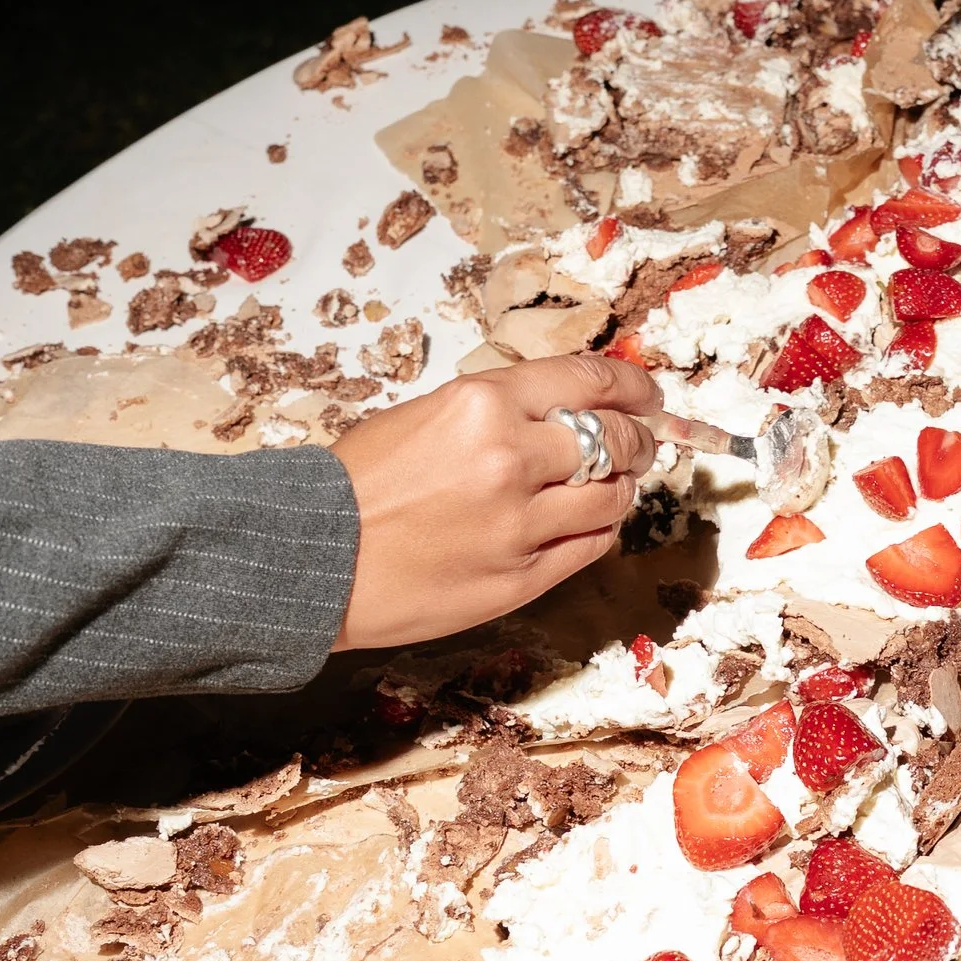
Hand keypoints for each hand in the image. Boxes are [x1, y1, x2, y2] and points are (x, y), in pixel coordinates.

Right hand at [329, 352, 662, 651]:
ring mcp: (521, 525)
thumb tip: (563, 410)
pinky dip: (601, 530)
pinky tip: (592, 523)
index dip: (632, 386)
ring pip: (612, 498)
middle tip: (642, 443)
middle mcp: (511, 460)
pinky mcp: (521, 579)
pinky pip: (590, 547)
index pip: (589, 381)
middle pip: (615, 441)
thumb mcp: (425, 416)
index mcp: (483, 404)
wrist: (313, 558)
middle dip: (638, 439)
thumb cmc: (356, 486)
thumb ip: (497, 411)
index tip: (647, 394)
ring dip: (624, 488)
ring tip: (617, 485)